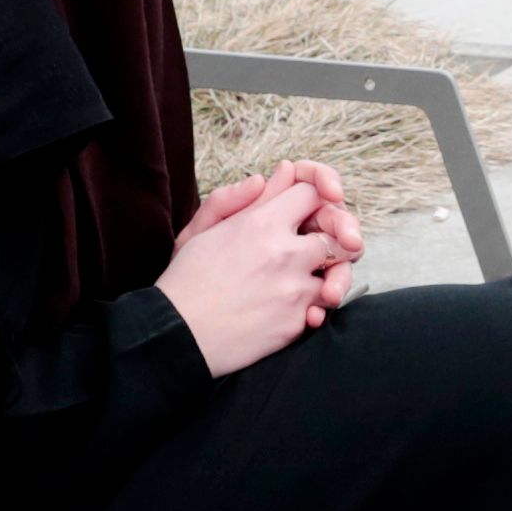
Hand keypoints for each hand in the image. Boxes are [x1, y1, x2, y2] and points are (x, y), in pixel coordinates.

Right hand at [159, 167, 359, 374]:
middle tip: (308, 247)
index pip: (311, 192)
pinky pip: (322, 306)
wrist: (176, 337)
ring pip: (334, 270)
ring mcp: (294, 289)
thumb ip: (240, 197)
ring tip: (294, 280)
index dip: (309, 199)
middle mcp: (284, 253)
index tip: (300, 212)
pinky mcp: (297, 322)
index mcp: (260, 223)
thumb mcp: (202, 229)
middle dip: (325, 236)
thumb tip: (281, 173)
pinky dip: (311, 306)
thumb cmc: (184, 281)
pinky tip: (287, 308)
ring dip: (321, 273)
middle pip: (334, 231)